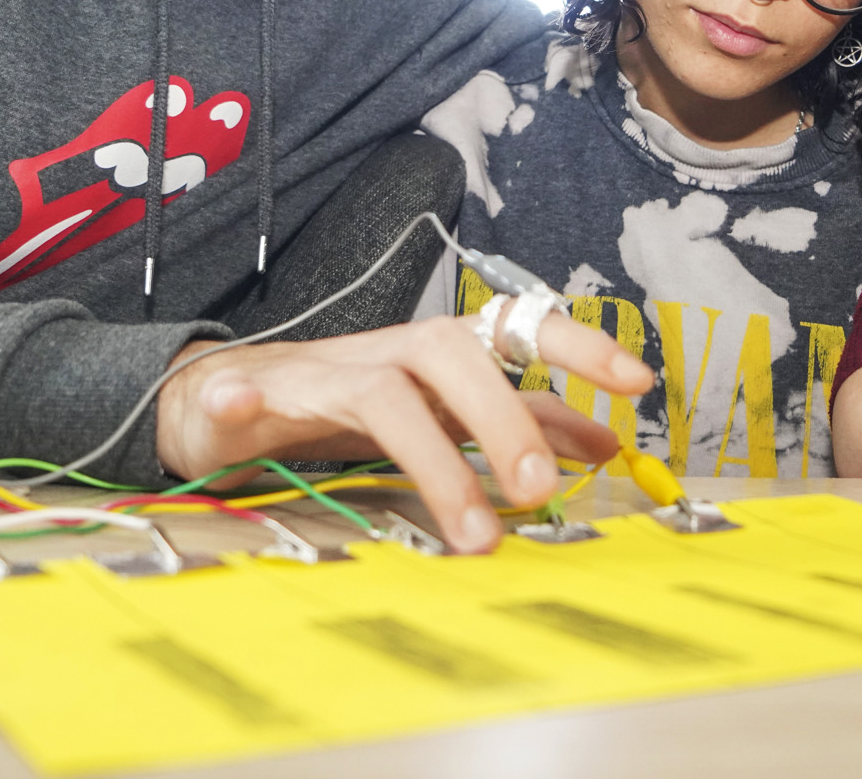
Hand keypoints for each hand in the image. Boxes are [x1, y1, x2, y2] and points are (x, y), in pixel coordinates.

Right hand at [154, 312, 654, 553]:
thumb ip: (522, 421)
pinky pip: (240, 393)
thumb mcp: (445, 414)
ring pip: (377, 393)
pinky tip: (242, 410)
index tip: (637, 381)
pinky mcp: (246, 398)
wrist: (225, 399)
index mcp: (434, 356)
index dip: (576, 344)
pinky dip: (243, 399)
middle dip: (502, 418)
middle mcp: (384, 354)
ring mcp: (317, 373)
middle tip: (540, 492)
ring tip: (469, 532)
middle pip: (449, 355)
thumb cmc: (347, 405)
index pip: (512, 328)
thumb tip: (604, 442)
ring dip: (428, 459)